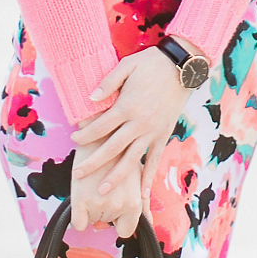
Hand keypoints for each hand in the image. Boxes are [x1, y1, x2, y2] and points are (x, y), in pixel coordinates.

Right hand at [70, 146, 143, 236]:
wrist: (100, 132)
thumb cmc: (121, 154)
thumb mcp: (138, 176)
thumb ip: (144, 202)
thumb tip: (150, 222)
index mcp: (135, 203)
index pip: (126, 230)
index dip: (119, 218)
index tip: (113, 203)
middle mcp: (120, 206)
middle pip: (107, 222)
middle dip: (104, 208)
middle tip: (102, 186)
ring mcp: (100, 203)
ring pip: (92, 220)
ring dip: (91, 207)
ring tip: (93, 184)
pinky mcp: (81, 199)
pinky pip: (79, 223)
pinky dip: (78, 218)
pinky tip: (80, 201)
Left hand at [71, 40, 201, 204]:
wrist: (182, 66)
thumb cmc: (151, 64)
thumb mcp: (127, 66)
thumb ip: (108, 83)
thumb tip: (90, 99)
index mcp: (127, 106)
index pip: (100, 126)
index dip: (85, 135)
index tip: (74, 139)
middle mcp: (139, 123)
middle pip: (112, 147)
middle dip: (93, 162)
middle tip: (77, 174)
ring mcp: (153, 131)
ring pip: (131, 159)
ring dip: (116, 176)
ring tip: (103, 190)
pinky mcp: (163, 135)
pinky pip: (155, 160)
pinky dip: (148, 177)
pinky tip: (142, 194)